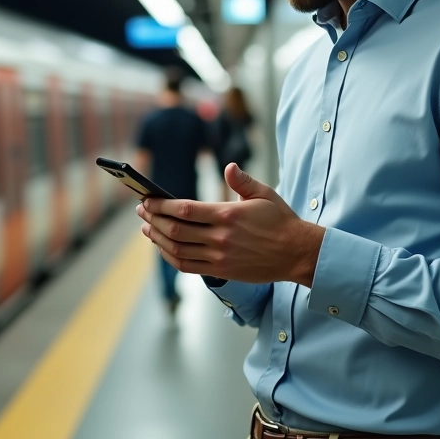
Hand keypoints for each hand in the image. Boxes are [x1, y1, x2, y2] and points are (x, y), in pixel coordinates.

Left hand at [136, 163, 324, 285]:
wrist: (297, 253)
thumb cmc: (281, 221)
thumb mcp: (265, 194)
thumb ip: (242, 180)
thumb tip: (228, 167)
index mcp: (228, 215)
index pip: (184, 210)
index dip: (161, 206)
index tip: (147, 200)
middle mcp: (220, 238)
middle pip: (175, 230)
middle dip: (153, 220)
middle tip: (142, 212)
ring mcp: (219, 257)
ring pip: (178, 249)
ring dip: (158, 239)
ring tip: (147, 229)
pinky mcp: (222, 271)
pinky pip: (188, 266)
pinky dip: (171, 257)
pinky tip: (164, 248)